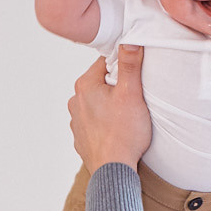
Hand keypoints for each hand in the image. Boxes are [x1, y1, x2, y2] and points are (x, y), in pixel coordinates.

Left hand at [69, 44, 149, 172]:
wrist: (112, 170)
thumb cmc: (123, 134)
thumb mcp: (131, 94)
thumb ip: (130, 65)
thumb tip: (130, 39)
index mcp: (85, 85)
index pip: (106, 62)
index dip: (124, 67)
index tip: (135, 78)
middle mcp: (75, 101)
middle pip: (101, 82)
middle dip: (118, 87)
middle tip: (134, 99)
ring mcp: (75, 120)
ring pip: (98, 102)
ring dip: (111, 105)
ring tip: (127, 117)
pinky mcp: (81, 136)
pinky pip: (95, 121)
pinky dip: (106, 122)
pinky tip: (118, 130)